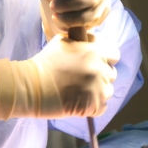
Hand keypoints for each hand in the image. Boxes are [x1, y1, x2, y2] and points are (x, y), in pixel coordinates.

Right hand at [0, 35, 119, 119]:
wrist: (32, 87)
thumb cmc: (45, 63)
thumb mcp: (64, 41)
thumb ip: (83, 40)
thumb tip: (93, 41)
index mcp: (95, 51)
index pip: (114, 53)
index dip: (106, 57)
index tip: (95, 62)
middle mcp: (100, 68)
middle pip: (111, 73)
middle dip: (100, 76)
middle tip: (82, 79)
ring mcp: (99, 88)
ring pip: (108, 90)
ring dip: (97, 91)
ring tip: (79, 91)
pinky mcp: (95, 105)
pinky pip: (102, 107)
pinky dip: (92, 106)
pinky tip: (79, 102)